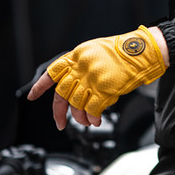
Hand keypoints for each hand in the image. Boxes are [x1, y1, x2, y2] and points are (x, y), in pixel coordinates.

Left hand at [27, 26, 167, 130]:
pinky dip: (92, 118)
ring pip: (76, 105)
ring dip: (80, 118)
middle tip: (60, 123)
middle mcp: (82, 66)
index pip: (53, 71)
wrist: (142, 51)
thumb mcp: (96, 50)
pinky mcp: (104, 89)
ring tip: (87, 121)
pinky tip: (96, 120)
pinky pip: (92, 110)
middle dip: (59, 112)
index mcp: (78, 54)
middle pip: (61, 94)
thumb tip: (71, 86)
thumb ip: (81, 65)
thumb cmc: (123, 50)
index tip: (32, 96)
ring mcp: (92, 78)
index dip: (40, 85)